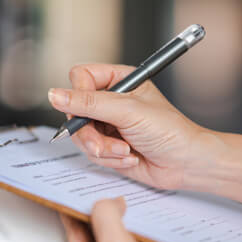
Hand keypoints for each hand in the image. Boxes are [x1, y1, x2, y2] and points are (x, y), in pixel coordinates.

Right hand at [48, 64, 212, 189]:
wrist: (186, 163)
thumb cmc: (170, 131)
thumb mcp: (128, 111)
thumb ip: (90, 103)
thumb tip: (56, 95)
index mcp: (120, 81)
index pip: (82, 78)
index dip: (78, 94)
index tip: (87, 111)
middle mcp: (112, 103)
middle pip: (76, 111)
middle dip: (91, 134)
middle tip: (103, 144)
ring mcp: (109, 126)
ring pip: (82, 136)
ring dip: (103, 149)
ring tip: (126, 152)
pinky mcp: (110, 147)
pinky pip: (93, 153)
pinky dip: (111, 160)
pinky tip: (131, 158)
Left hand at [60, 197, 186, 241]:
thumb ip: (106, 219)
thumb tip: (107, 203)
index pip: (75, 236)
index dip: (74, 214)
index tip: (74, 197)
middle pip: (96, 239)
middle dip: (99, 217)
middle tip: (102, 198)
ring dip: (121, 225)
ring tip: (123, 207)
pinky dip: (140, 236)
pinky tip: (147, 227)